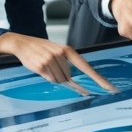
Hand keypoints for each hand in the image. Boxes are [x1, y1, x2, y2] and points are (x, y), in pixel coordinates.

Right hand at [0, 33, 117, 94]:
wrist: (22, 43)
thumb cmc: (41, 49)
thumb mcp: (57, 52)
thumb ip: (67, 64)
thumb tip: (74, 82)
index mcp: (68, 50)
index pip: (86, 67)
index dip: (98, 79)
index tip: (109, 88)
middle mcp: (61, 55)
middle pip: (68, 77)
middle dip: (61, 77)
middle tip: (51, 67)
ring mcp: (51, 60)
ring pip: (59, 80)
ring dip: (53, 77)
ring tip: (45, 66)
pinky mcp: (42, 66)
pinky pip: (49, 79)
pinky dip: (46, 77)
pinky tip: (40, 68)